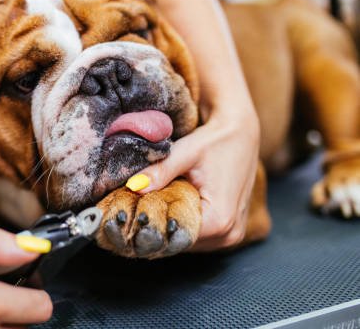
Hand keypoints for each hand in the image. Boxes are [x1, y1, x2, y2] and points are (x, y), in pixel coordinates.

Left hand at [129, 107, 259, 250]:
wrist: (242, 131)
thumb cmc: (217, 140)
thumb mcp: (186, 153)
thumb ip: (160, 172)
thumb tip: (133, 186)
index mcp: (220, 220)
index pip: (174, 237)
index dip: (151, 226)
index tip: (132, 215)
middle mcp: (230, 234)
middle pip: (181, 243)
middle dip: (159, 227)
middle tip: (139, 209)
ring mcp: (233, 235)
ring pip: (189, 242)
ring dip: (172, 227)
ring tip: (156, 205)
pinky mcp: (232, 229)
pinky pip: (201, 236)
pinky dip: (185, 224)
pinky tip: (173, 207)